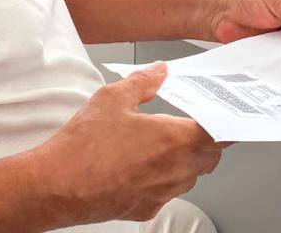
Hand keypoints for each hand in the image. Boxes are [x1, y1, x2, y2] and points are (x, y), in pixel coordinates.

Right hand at [32, 63, 226, 225]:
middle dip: (208, 142)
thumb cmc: (83, 147)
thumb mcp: (113, 98)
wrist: (56, 188)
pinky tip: (142, 166)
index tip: (225, 117)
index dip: (224, 124)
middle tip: (196, 126)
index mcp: (175, 140)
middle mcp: (175, 170)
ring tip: (165, 144)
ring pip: (190, 177)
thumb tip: (159, 72)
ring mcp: (162, 193)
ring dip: (187, 161)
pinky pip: (167, 193)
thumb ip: (143, 82)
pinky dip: (164, 179)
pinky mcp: (146, 209)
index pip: (219, 134)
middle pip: (210, 157)